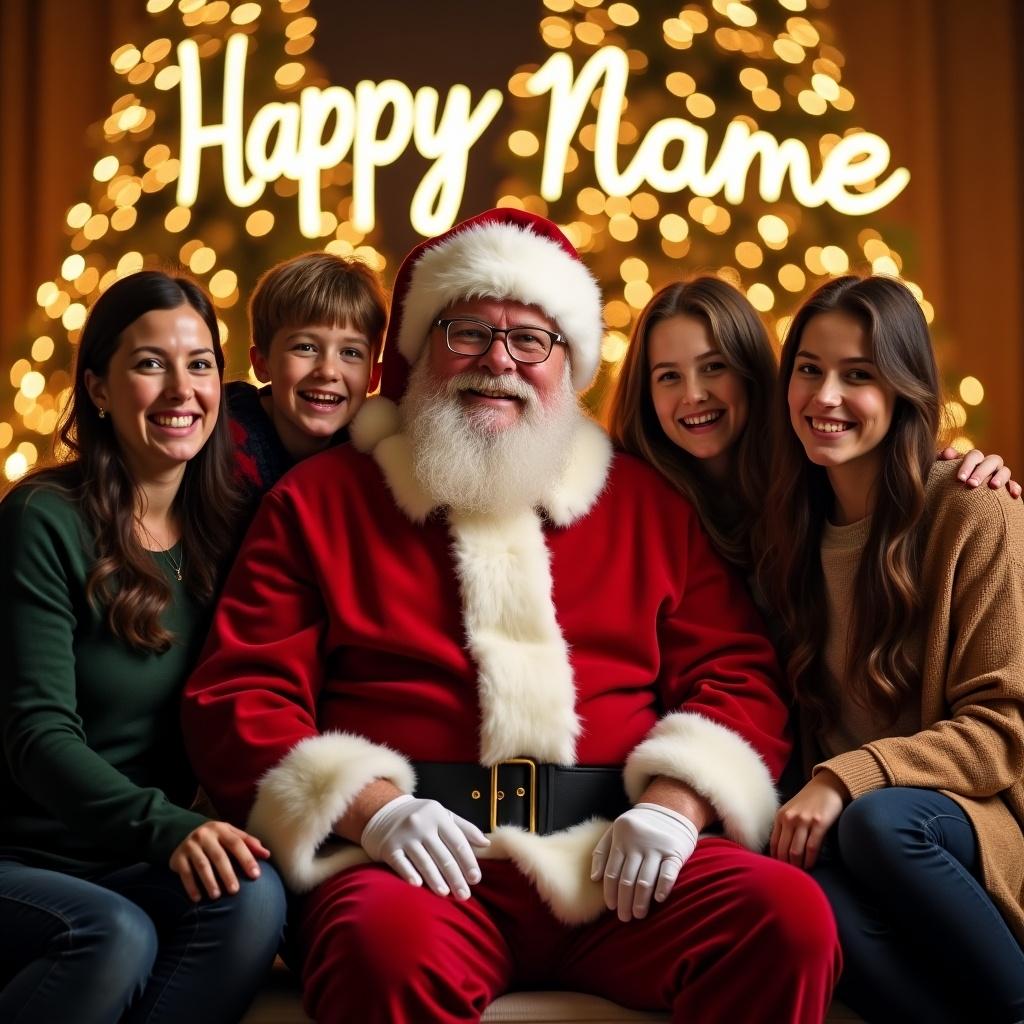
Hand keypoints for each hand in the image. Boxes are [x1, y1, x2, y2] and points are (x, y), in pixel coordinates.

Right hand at [169, 821, 268, 901]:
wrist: (184, 835)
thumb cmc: (216, 840)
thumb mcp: (231, 836)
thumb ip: (249, 844)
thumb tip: (267, 854)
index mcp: (221, 829)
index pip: (237, 843)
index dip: (247, 859)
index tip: (256, 875)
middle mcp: (205, 835)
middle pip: (219, 856)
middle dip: (228, 874)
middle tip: (235, 891)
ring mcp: (190, 845)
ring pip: (202, 865)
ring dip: (209, 882)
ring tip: (216, 896)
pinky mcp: (177, 857)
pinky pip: (185, 873)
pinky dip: (191, 886)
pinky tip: (197, 898)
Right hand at [360, 795, 489, 899]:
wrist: (383, 811)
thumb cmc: (420, 816)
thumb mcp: (442, 814)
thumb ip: (464, 828)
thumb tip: (486, 843)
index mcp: (438, 815)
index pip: (458, 841)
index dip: (468, 862)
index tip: (475, 879)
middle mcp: (421, 824)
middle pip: (443, 855)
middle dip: (455, 877)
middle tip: (465, 896)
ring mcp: (404, 836)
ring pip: (424, 862)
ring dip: (436, 880)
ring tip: (446, 894)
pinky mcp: (389, 847)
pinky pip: (401, 864)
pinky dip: (410, 874)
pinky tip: (418, 886)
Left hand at [591, 803, 697, 921]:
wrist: (669, 810)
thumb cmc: (638, 827)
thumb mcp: (616, 831)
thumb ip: (602, 852)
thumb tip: (594, 878)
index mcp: (621, 839)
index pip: (612, 872)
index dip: (610, 892)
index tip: (612, 907)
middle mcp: (637, 843)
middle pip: (627, 880)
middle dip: (624, 902)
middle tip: (624, 918)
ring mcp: (656, 848)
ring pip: (645, 880)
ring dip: (641, 901)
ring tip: (638, 914)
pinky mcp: (674, 852)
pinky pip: (668, 873)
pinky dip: (662, 887)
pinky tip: (658, 899)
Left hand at [769, 771, 846, 870]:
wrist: (827, 786)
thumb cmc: (808, 801)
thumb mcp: (791, 811)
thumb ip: (784, 827)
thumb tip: (778, 851)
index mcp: (780, 816)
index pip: (773, 844)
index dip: (775, 860)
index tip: (779, 870)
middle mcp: (790, 818)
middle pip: (783, 849)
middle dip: (786, 865)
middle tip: (791, 876)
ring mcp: (804, 820)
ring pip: (796, 851)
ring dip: (798, 865)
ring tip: (801, 873)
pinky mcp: (819, 823)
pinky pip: (812, 847)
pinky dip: (810, 860)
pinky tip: (810, 866)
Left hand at [939, 447, 1020, 498]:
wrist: (956, 498)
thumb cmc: (948, 482)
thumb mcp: (942, 471)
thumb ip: (942, 460)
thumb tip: (947, 453)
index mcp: (974, 459)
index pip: (974, 455)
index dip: (968, 465)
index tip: (960, 479)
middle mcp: (988, 464)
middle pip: (991, 461)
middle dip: (982, 472)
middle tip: (971, 484)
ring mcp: (998, 474)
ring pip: (1005, 470)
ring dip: (1000, 477)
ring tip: (993, 486)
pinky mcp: (1006, 486)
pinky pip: (1014, 484)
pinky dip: (1014, 487)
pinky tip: (1013, 495)